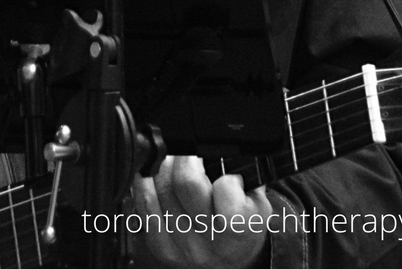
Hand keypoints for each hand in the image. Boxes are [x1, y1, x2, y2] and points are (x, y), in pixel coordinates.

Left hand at [130, 155, 272, 268]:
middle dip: (186, 157)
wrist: (232, 258)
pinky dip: (144, 185)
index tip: (225, 167)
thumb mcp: (258, 199)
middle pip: (185, 184)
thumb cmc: (245, 223)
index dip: (222, 170)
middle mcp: (209, 241)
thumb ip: (245, 172)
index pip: (225, 188)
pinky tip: (152, 175)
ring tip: (172, 160)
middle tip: (190, 152)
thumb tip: (221, 143)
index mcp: (239, 228)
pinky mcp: (161, 247)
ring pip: (159, 191)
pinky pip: (143, 208)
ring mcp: (181, 246)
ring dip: (163, 167)